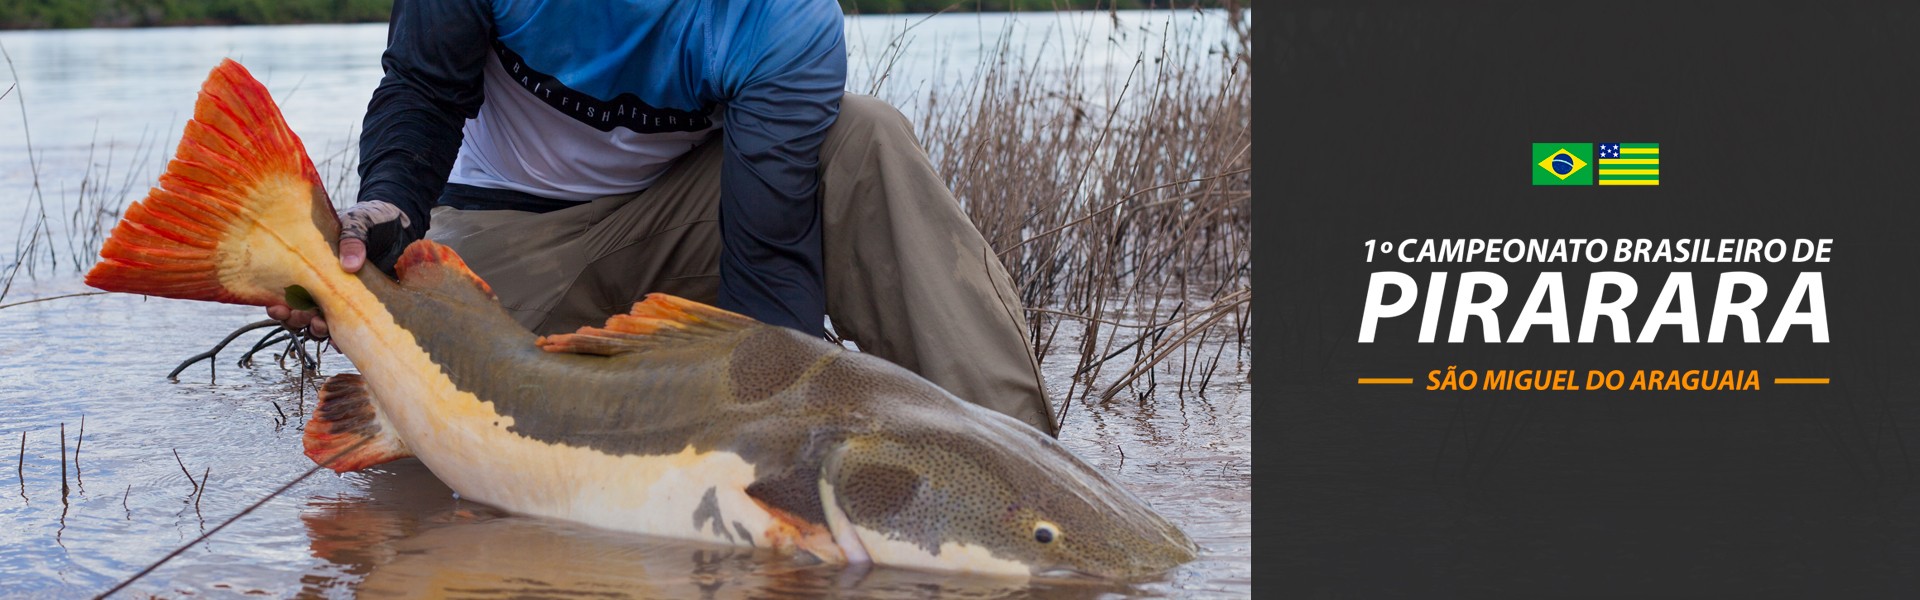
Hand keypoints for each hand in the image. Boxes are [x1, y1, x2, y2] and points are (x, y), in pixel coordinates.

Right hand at [264, 201, 411, 337]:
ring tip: (321, 326)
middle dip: (295, 319)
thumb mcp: (360, 221)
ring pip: (321, 323)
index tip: (276, 306)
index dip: (277, 301)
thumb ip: (353, 236)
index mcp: (312, 264)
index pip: (286, 288)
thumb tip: (349, 265)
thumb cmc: (374, 220)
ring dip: (317, 330)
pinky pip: (351, 327)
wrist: (403, 225)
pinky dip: (343, 337)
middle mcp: (324, 284)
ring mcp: (344, 298)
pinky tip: (342, 342)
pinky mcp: (365, 306)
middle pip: (300, 311)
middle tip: (301, 316)